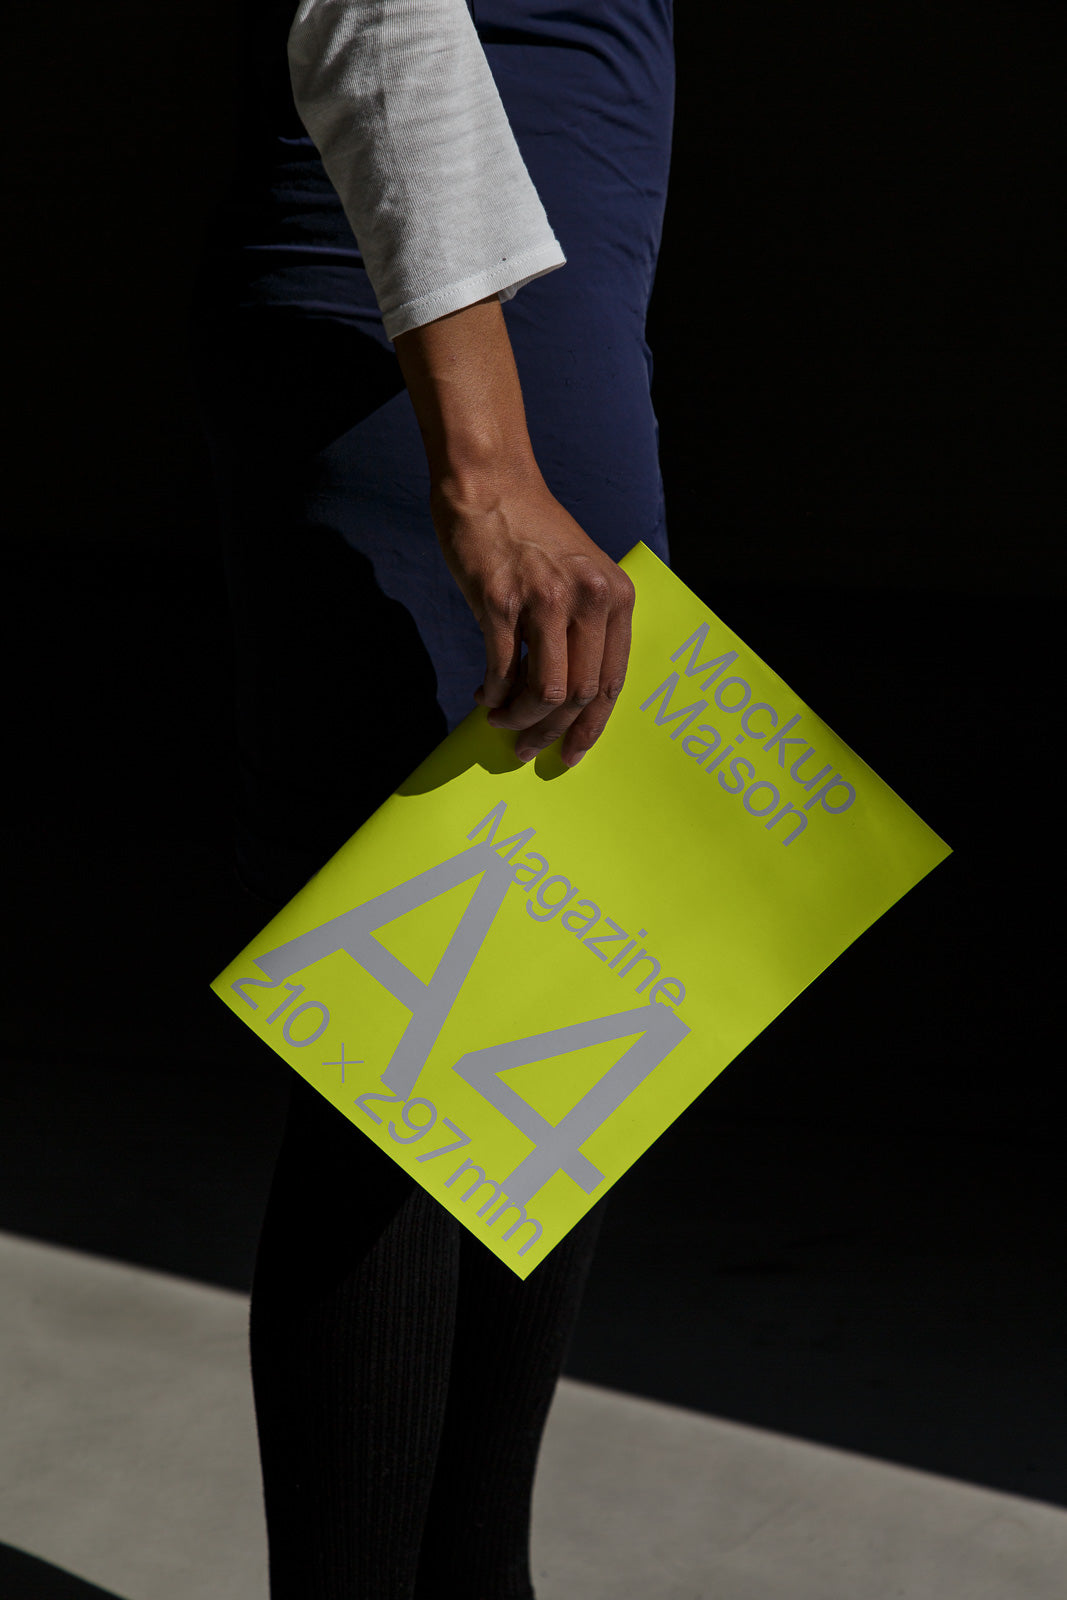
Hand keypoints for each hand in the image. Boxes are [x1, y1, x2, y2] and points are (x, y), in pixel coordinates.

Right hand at [429, 463, 635, 766]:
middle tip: (527, 749)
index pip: (612, 681)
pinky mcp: (501, 600)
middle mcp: (588, 599)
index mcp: (615, 597)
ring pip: (546, 691)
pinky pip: (503, 669)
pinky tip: (485, 697)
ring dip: (521, 719)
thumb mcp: (580, 573)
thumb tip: (566, 697)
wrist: (491, 483)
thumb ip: (584, 626)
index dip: (592, 726)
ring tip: (501, 723)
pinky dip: (494, 694)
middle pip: (581, 694)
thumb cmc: (532, 532)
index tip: (573, 753)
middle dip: (552, 731)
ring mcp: (545, 600)